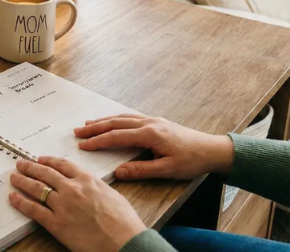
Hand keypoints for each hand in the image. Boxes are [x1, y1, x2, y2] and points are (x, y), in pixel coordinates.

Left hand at [10, 158, 144, 251]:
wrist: (124, 243)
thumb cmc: (124, 223)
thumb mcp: (112, 195)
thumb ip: (96, 187)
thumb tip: (88, 185)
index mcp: (87, 180)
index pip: (63, 165)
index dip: (49, 161)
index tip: (41, 159)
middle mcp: (72, 189)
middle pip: (46, 173)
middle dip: (31, 167)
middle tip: (21, 164)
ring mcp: (62, 205)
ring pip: (37, 188)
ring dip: (23, 181)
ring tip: (14, 177)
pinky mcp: (56, 224)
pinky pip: (34, 210)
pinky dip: (21, 202)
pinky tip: (14, 198)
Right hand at [75, 115, 233, 179]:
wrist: (212, 150)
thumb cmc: (191, 161)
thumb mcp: (166, 170)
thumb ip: (141, 170)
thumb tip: (118, 172)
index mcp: (149, 134)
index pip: (117, 137)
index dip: (98, 141)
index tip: (82, 145)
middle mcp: (148, 123)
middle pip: (115, 123)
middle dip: (95, 128)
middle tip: (77, 132)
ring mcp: (152, 120)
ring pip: (122, 118)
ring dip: (104, 121)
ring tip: (88, 125)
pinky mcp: (156, 121)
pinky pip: (130, 117)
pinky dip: (116, 119)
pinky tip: (112, 121)